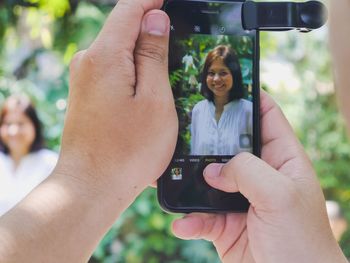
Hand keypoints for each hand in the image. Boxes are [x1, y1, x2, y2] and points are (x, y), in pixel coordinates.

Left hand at [0, 1, 177, 261]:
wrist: (91, 186)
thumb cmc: (128, 150)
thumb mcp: (155, 100)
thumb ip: (153, 54)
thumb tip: (155, 19)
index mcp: (105, 57)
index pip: (130, 9)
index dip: (153, 1)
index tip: (171, 2)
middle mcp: (88, 62)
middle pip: (123, 29)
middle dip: (152, 29)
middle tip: (181, 40)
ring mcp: (84, 79)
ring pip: (119, 51)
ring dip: (143, 54)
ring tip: (170, 69)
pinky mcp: (86, 95)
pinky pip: (112, 70)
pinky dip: (132, 71)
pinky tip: (149, 89)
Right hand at [172, 90, 346, 262]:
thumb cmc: (302, 243)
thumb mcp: (280, 196)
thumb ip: (246, 171)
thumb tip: (212, 169)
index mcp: (281, 159)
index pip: (266, 115)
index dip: (249, 96)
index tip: (224, 83)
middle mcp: (258, 175)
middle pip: (228, 143)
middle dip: (206, 136)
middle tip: (181, 124)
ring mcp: (238, 199)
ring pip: (207, 179)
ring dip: (189, 179)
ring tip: (169, 174)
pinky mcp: (223, 224)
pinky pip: (199, 215)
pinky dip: (188, 219)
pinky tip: (182, 223)